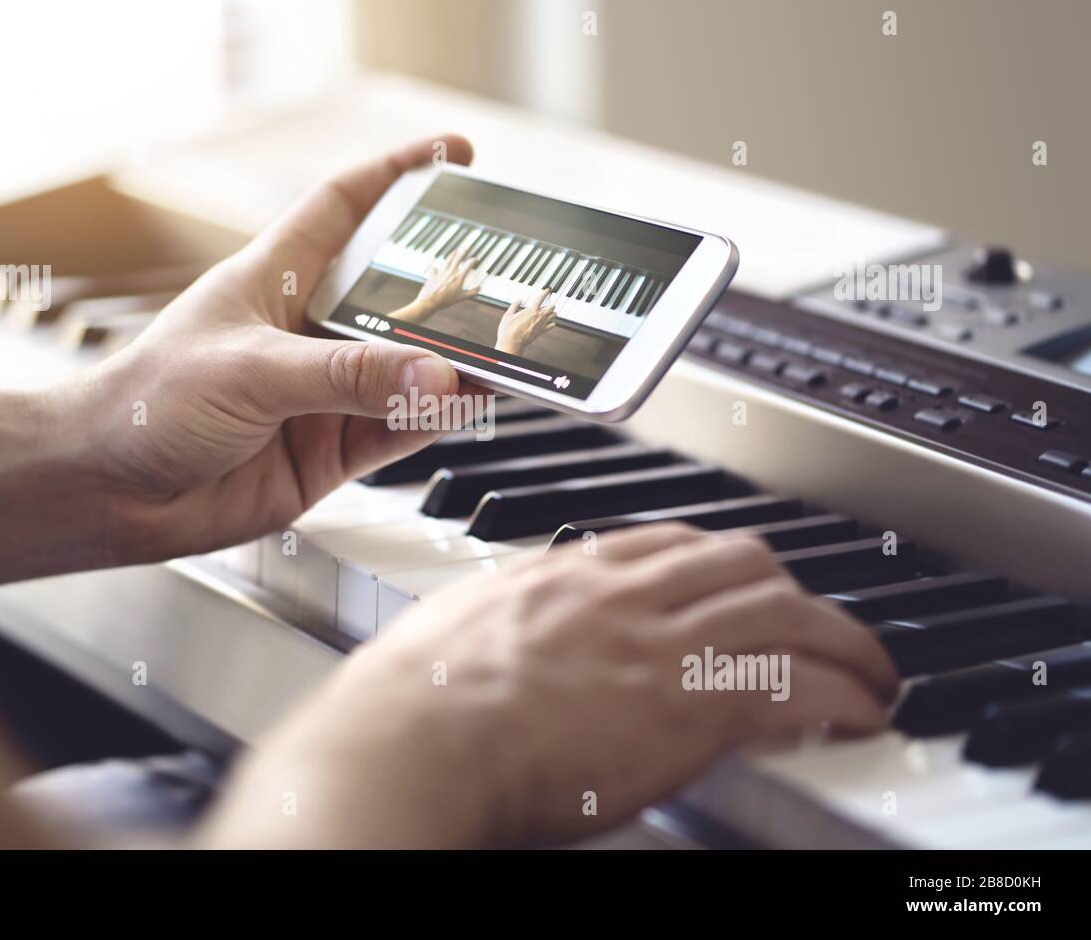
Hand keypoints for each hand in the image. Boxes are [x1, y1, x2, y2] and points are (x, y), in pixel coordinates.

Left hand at [69, 135, 488, 562]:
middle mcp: (306, 332)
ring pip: (408, 368)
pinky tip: (469, 401)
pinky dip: (436, 416)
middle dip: (450, 284)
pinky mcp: (329, 450)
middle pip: (395, 295)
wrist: (109, 493)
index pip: (345, 207)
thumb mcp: (250, 371)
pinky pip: (400, 428)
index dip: (398, 177)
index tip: (455, 156)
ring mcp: (322, 393)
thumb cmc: (147, 404)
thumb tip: (434, 374)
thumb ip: (344, 375)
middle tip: (508, 275)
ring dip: (453, 360)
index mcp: (275, 278)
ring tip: (507, 346)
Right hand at [208, 524, 897, 847]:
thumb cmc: (412, 700)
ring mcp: (663, 640)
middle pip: (740, 559)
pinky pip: (799, 682)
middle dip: (788, 589)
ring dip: (844, 640)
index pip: (667, 543)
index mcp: (566, 575)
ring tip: (869, 669)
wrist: (417, 738)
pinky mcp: (695, 700)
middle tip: (812, 621)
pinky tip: (861, 712)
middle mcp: (623, 593)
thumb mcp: (455, 632)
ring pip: (787, 609)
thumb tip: (497, 644)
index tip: (731, 584)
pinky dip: (845, 694)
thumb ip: (499, 626)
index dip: (715, 564)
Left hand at [389, 248, 481, 322]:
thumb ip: (472, 293)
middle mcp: (450, 272)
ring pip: (447, 260)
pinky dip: (436, 268)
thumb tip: (479, 289)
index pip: (468, 265)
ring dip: (452, 255)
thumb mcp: (461, 297)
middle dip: (463, 252)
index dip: (473, 260)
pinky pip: (435, 269)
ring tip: (455, 251)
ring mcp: (441, 272)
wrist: (430, 301)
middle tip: (467, 248)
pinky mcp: (433, 275)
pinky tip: (436, 267)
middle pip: (458, 258)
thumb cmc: (446, 300)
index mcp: (459, 277)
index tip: (476, 259)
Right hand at [495, 287, 556, 355]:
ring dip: (552, 312)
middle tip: (550, 301)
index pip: (541, 298)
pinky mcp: (542, 332)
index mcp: (531, 310)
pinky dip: (553, 323)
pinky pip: (552, 326)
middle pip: (551, 306)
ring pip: (553, 315)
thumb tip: (518, 300)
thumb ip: (514, 305)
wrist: (512, 343)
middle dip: (551, 303)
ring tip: (551, 311)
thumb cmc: (509, 330)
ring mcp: (542, 324)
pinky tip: (551, 322)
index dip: (545, 292)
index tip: (548, 290)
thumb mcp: (508, 315)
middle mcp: (539, 316)